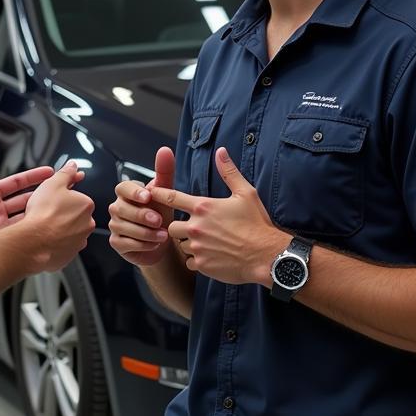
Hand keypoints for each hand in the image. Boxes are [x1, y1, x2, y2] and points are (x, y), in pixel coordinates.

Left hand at [0, 130, 54, 242]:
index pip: (18, 183)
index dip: (35, 177)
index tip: (52, 172)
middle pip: (27, 201)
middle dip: (46, 195)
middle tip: (64, 189)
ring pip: (24, 219)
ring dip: (40, 215)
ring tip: (58, 211)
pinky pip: (14, 238)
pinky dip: (27, 235)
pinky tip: (39, 232)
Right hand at [21, 161, 95, 271]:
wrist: (34, 241)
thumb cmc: (43, 213)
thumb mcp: (52, 183)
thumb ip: (65, 173)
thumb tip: (72, 165)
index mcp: (86, 205)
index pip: (77, 197)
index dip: (62, 197)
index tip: (53, 199)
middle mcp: (87, 224)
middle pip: (74, 215)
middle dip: (62, 214)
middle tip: (46, 212)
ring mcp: (78, 242)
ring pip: (69, 232)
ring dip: (58, 229)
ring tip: (43, 226)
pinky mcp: (69, 255)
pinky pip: (62, 247)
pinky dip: (54, 243)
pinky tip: (44, 238)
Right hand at [109, 147, 176, 266]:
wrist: (163, 241)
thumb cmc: (161, 213)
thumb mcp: (166, 194)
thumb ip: (164, 172)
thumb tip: (165, 150)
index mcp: (127, 193)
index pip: (123, 188)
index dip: (133, 192)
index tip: (148, 197)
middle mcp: (117, 207)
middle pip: (121, 208)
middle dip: (141, 215)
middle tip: (160, 221)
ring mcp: (115, 225)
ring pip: (123, 227)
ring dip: (145, 232)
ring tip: (163, 235)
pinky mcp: (116, 242)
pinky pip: (124, 243)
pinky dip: (141, 244)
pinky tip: (155, 243)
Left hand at [145, 148, 286, 283]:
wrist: (266, 255)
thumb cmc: (257, 223)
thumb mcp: (245, 193)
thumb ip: (229, 172)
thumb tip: (221, 151)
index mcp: (203, 207)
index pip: (171, 197)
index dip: (157, 194)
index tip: (148, 193)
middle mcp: (195, 226)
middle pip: (171, 226)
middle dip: (179, 227)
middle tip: (195, 228)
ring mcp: (197, 247)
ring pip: (181, 244)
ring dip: (188, 243)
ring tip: (207, 243)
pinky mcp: (201, 264)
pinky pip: (190, 262)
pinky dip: (196, 260)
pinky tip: (211, 257)